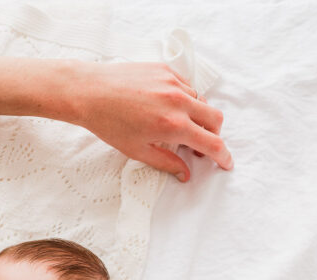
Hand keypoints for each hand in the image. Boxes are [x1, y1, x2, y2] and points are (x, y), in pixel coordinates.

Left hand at [69, 61, 231, 181]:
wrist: (89, 92)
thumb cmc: (109, 123)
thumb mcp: (137, 150)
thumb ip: (166, 162)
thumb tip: (185, 173)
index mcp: (174, 125)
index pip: (211, 143)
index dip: (222, 156)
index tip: (226, 163)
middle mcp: (178, 101)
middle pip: (215, 119)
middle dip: (214, 135)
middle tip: (202, 146)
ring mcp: (173, 82)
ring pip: (200, 101)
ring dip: (198, 116)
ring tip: (178, 126)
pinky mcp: (165, 69)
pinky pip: (186, 86)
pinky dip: (185, 99)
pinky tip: (168, 107)